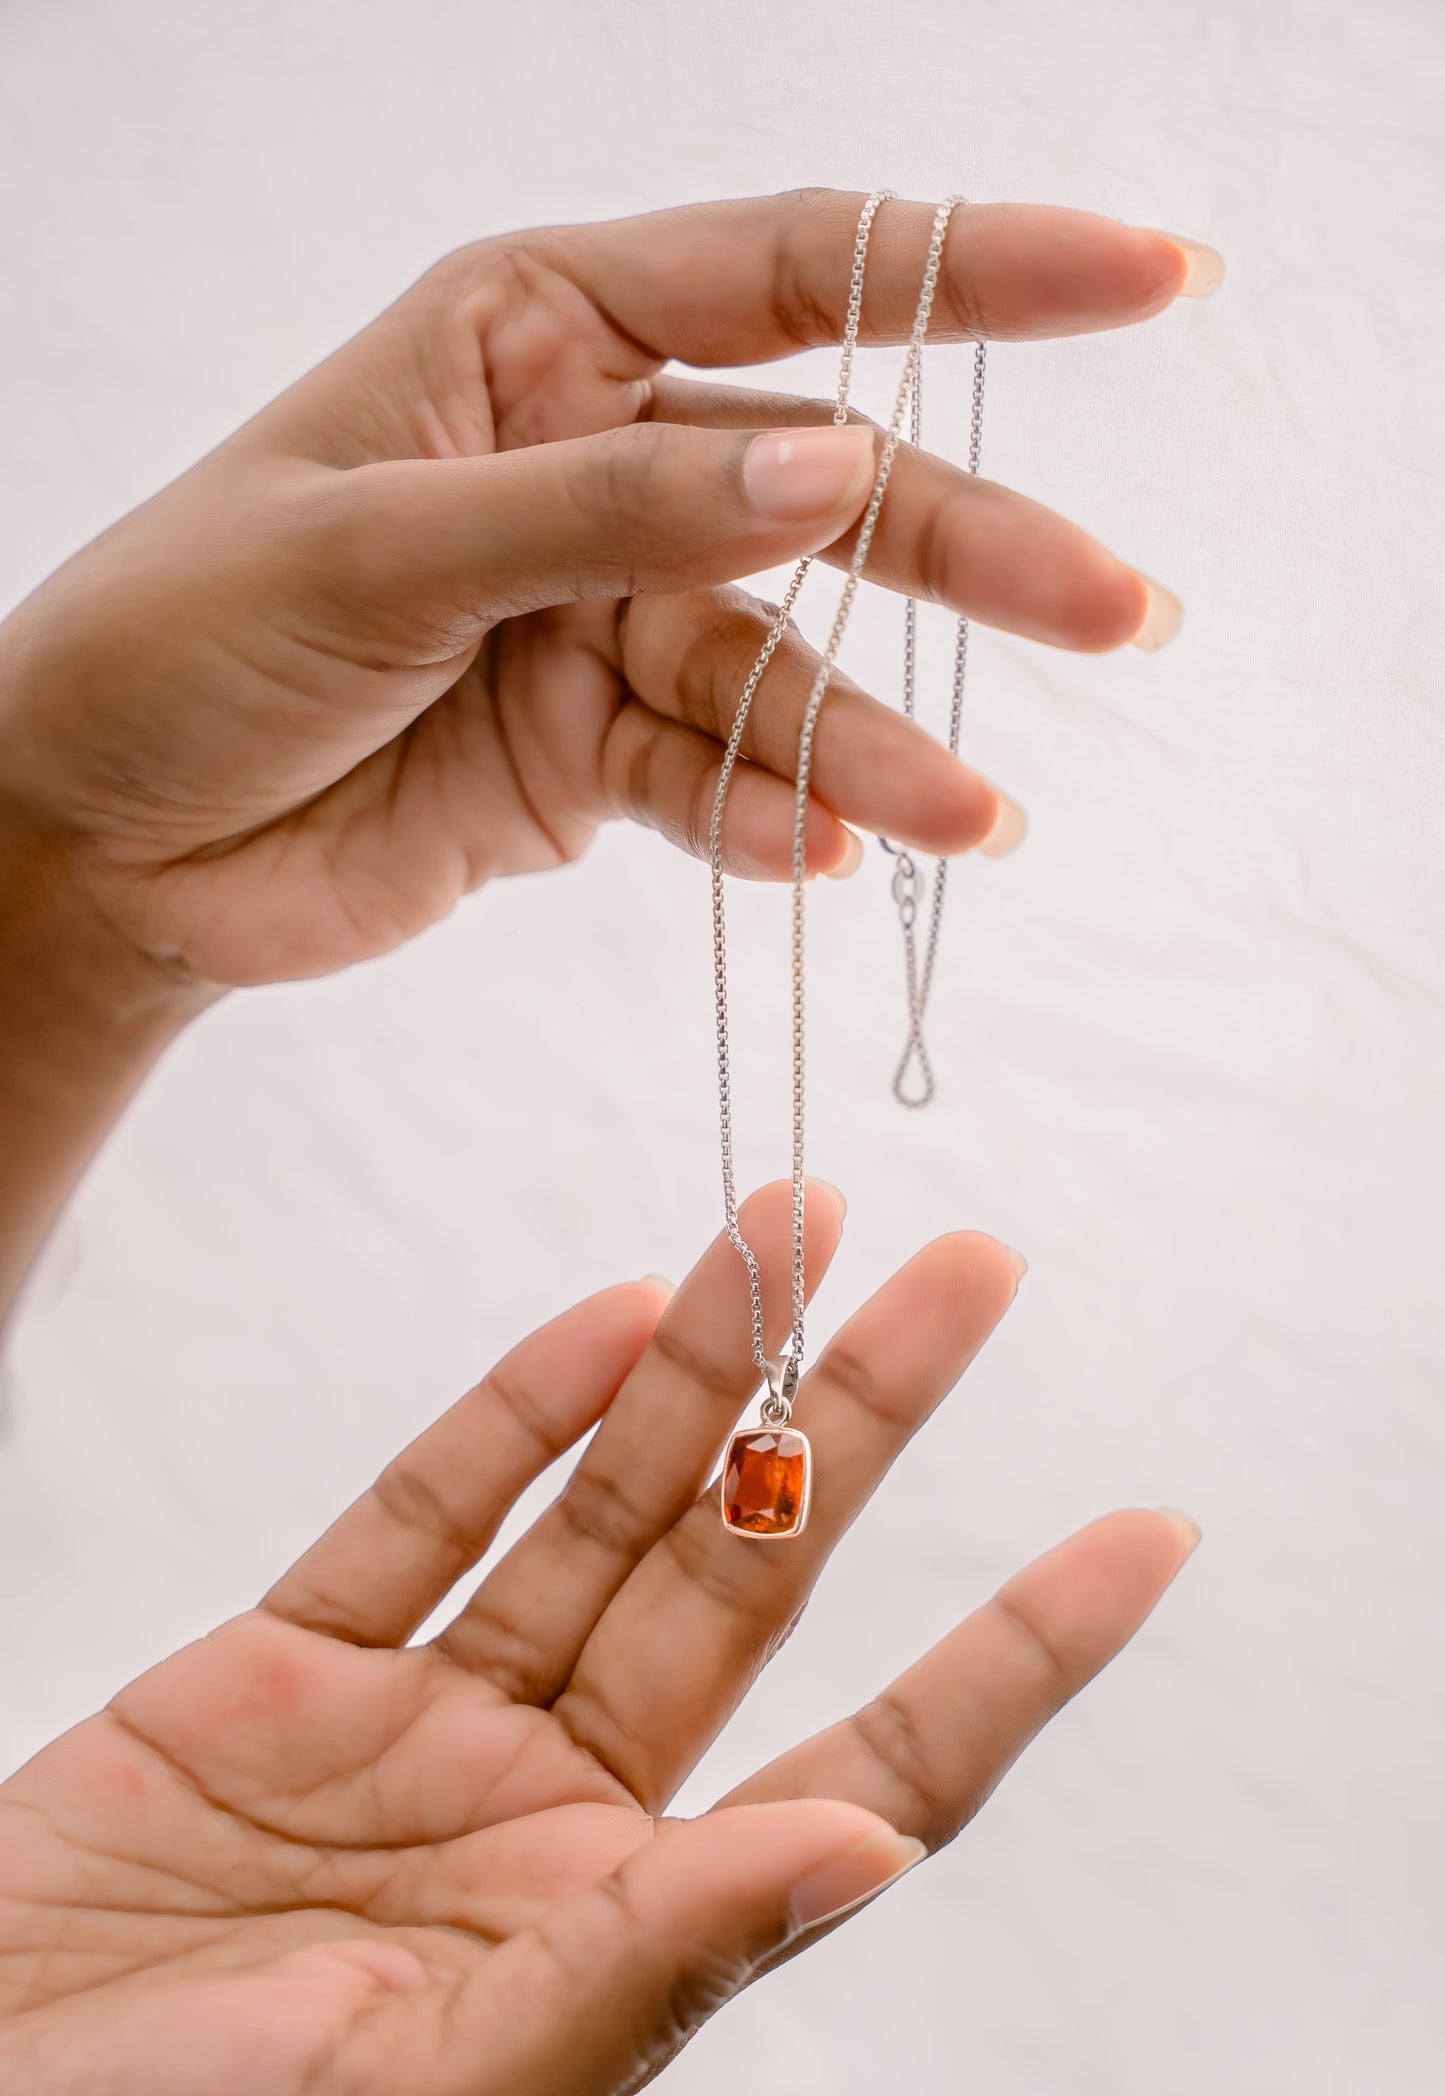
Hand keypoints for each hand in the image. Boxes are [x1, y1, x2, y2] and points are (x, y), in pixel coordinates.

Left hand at [0, 190, 1213, 991]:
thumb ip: (609, 507)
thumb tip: (833, 468)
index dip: (980, 270)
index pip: (795, 271)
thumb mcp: (384, 546)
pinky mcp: (595, 755)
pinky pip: (716, 781)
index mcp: (537, 337)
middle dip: (977, 550)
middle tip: (1121, 612)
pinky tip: (829, 852)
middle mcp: (594, 462)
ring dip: (876, 742)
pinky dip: (771, 818)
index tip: (1154, 279)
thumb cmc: (187, 634)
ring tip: (973, 818)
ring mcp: (602, 616)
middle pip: (832, 489)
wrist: (101, 839)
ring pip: (785, 664)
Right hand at [0, 1184, 1197, 2095]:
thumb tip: (865, 1847)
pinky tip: (612, 1318)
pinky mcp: (292, 1666)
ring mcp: (427, 1725)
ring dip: (704, 1368)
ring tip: (798, 1225)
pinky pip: (429, 1513)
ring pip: (607, 1510)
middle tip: (973, 1274)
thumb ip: (649, 1960)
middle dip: (860, 1420)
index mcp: (625, 1929)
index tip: (1147, 1535)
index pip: (877, 1770)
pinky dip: (514, 1409)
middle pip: (754, 1581)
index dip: (1019, 1659)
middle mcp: (554, 1808)